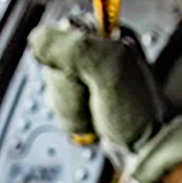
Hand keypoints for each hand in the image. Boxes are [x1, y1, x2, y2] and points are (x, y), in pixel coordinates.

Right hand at [27, 18, 181, 182]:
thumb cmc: (138, 113)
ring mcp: (89, 78)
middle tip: (93, 95)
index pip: (63, 30)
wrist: (144, 151)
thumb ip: (73, 48)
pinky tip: (91, 118)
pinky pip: (60, 103)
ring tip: (95, 110)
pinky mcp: (84, 99)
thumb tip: (37, 38)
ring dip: (72, 105)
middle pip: (54, 61)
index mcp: (110, 34)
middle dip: (70, 86)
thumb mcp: (109, 70)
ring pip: (54, 84)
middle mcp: (99, 53)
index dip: (66, 56)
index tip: (83, 71)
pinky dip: (73, 117)